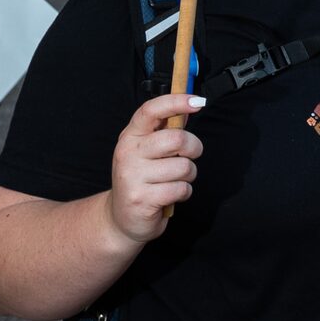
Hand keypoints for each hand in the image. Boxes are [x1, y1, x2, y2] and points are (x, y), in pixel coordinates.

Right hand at [106, 93, 204, 244]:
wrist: (121, 219)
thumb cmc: (142, 180)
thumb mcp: (147, 151)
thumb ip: (166, 130)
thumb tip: (189, 106)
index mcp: (130, 136)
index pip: (151, 110)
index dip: (176, 102)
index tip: (198, 101)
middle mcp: (128, 153)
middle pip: (176, 139)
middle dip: (193, 148)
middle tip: (188, 156)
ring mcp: (132, 176)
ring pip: (184, 167)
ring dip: (188, 175)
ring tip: (174, 181)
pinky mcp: (142, 199)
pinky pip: (181, 189)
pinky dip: (184, 193)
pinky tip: (170, 195)